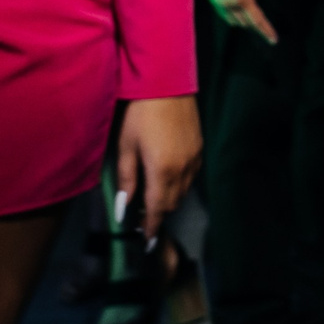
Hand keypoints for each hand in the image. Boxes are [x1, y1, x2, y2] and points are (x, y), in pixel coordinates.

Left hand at [116, 95, 202, 246]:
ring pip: (183, 191)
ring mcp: (195, 159)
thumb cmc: (140, 113)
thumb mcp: (126, 146)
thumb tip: (123, 208)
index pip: (156, 209)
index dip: (150, 227)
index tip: (145, 241)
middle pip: (171, 204)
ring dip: (168, 199)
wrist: (168, 82)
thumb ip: (126, 179)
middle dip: (157, 214)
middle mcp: (183, 170)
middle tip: (141, 216)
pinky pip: (191, 177)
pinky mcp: (200, 148)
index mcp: (162, 171)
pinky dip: (179, 185)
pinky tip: (167, 178)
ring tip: (152, 198)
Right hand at [200, 0, 291, 43]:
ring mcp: (218, 2)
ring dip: (244, 23)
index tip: (274, 40)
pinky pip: (225, 15)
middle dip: (256, 27)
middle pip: (245, 23)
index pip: (257, 20)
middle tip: (267, 30)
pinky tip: (241, 13)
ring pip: (234, 21)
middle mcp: (229, 3)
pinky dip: (234, 18)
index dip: (266, 30)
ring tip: (255, 23)